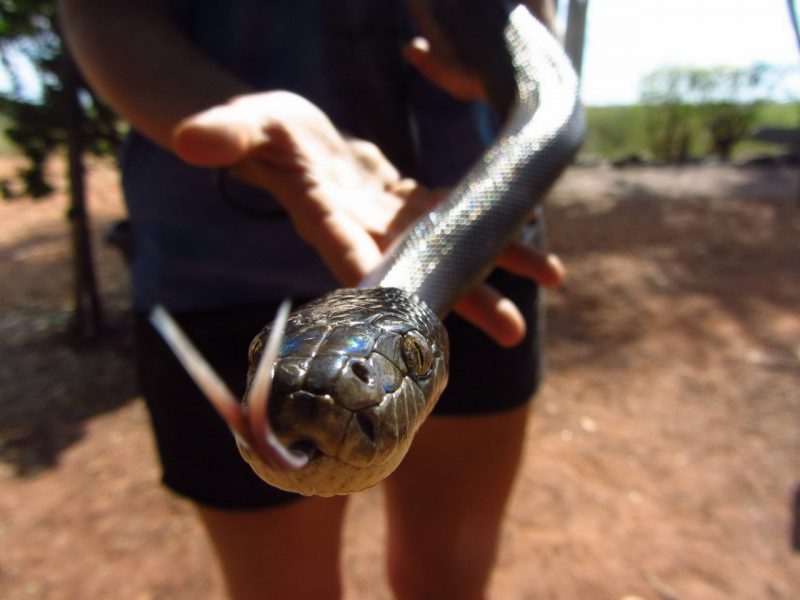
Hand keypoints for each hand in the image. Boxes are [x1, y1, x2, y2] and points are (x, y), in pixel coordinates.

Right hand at [173, 91, 562, 346]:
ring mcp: (392, 223)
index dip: (397, 293)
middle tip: (516, 329)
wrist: (280, 135)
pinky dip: (490, 230)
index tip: (432, 323)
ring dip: (498, 265)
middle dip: (466, 299)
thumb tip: (191, 139)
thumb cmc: (258, 130)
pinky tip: (530, 236)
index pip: (362, 264)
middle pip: (421, 276)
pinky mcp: (408, 205)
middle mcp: (366, 234)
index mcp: (328, 222)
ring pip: (450, 252)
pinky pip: (455, 221)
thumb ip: (227, 135)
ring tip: (553, 277)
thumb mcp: (246, 126)